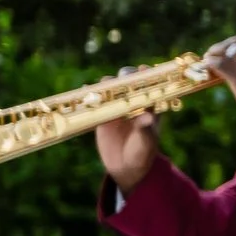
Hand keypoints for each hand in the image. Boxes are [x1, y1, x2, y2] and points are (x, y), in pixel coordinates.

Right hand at [92, 70, 159, 192]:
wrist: (127, 166)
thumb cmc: (143, 152)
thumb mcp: (146, 142)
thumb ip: (145, 129)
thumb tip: (147, 117)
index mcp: (149, 106)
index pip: (150, 86)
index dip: (148, 75)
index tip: (145, 69)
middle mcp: (133, 103)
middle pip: (128, 83)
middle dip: (124, 77)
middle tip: (120, 77)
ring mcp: (116, 108)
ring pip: (110, 90)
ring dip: (106, 85)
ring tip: (101, 86)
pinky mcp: (101, 116)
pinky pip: (95, 103)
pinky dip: (89, 96)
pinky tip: (84, 92)